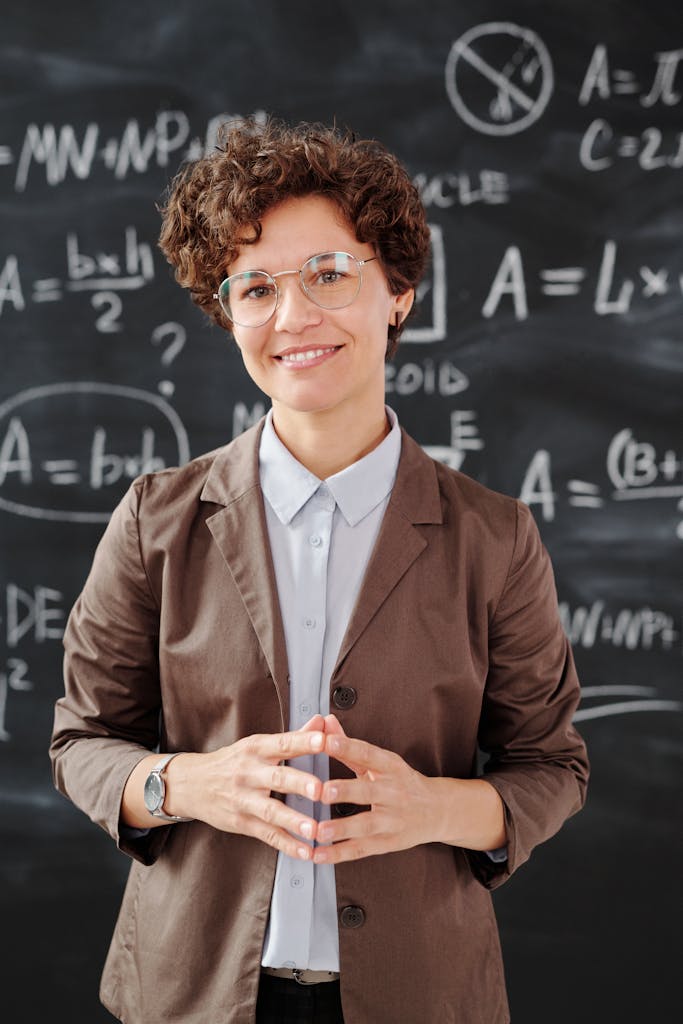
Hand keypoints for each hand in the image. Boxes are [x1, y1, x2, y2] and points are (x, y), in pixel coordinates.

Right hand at [165, 716, 325, 860]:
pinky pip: (267, 835)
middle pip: (277, 778)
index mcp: (257, 748)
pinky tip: (306, 851)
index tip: (324, 740)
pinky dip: (287, 845)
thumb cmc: (233, 761)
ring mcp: (244, 799)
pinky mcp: (241, 822)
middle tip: (321, 789)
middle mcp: (249, 773)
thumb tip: (322, 722)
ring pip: (271, 810)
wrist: (191, 784)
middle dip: (300, 784)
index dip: (303, 742)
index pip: (283, 743)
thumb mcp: (257, 745)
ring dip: (294, 820)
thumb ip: (294, 737)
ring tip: (314, 829)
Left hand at [312, 715, 505, 863]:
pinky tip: (318, 855)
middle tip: (322, 790)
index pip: (368, 754)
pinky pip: (361, 849)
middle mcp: (393, 792)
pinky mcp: (388, 842)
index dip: (347, 747)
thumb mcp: (381, 761)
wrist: (437, 810)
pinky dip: (338, 854)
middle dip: (345, 791)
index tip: (326, 741)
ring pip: (366, 824)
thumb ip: (349, 744)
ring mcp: (392, 820)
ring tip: (319, 830)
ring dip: (341, 828)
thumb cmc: (401, 782)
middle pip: (368, 791)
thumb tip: (325, 721)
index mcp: (390, 767)